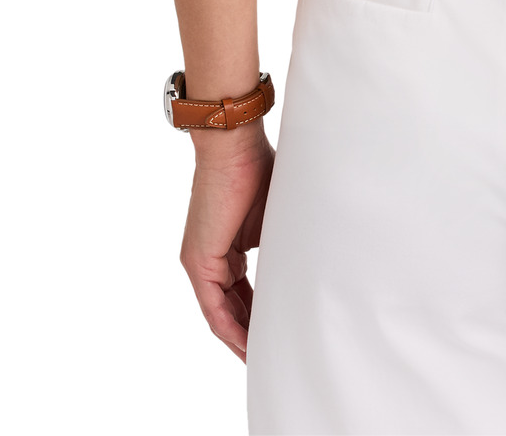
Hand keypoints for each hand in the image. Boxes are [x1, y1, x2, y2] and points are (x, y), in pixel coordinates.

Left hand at [180, 129, 274, 360]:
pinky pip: (213, 308)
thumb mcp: (275, 217)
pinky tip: (248, 346)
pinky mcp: (199, 263)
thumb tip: (306, 262)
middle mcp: (208, 260)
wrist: (234, 146)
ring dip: (242, 339)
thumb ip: (281, 244)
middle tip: (274, 355)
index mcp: (226, 248)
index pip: (242, 294)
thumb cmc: (258, 169)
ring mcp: (201, 263)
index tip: (280, 332)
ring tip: (263, 359)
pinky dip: (231, 330)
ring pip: (221, 315)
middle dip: (252, 335)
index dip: (260, 317)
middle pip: (231, 309)